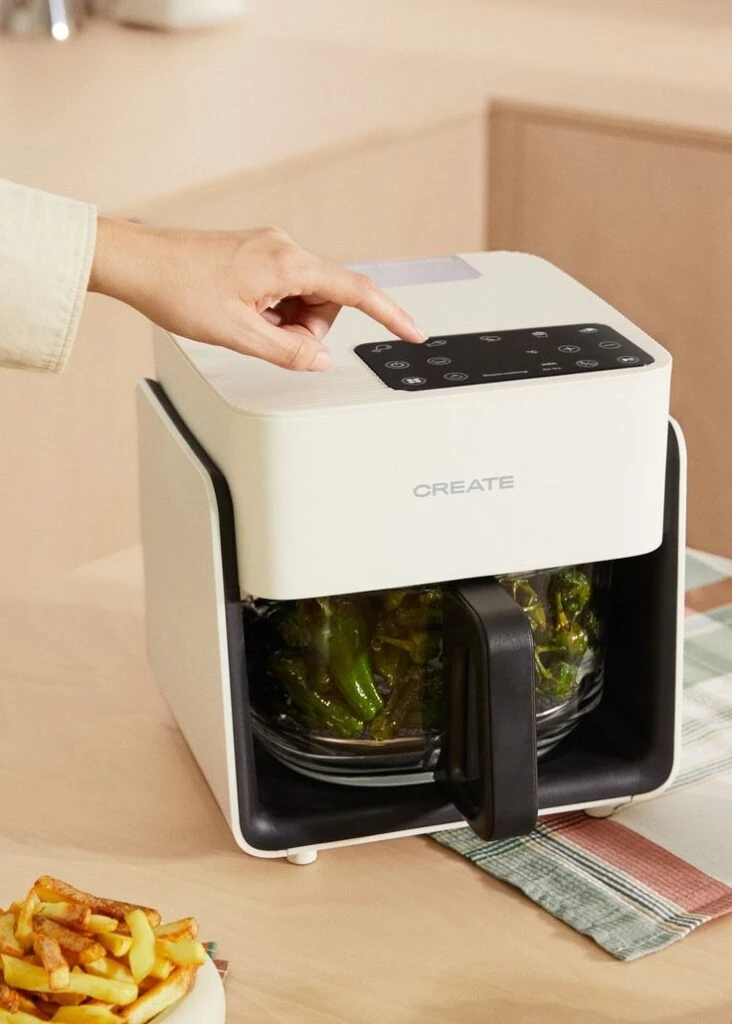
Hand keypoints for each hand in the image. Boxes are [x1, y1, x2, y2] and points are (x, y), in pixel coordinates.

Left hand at [89, 220, 426, 370]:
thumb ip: (288, 351)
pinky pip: (282, 289)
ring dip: (285, 322)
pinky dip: (271, 310)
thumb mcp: (238, 335)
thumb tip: (319, 358)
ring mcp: (269, 248)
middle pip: (326, 300)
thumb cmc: (177, 288)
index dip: (390, 315)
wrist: (138, 261)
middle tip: (266, 338)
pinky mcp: (255, 253)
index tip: (413, 332)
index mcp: (288, 263)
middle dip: (306, 329)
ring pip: (303, 298)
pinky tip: (239, 312)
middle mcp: (284, 247)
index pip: (356, 291)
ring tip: (244, 324)